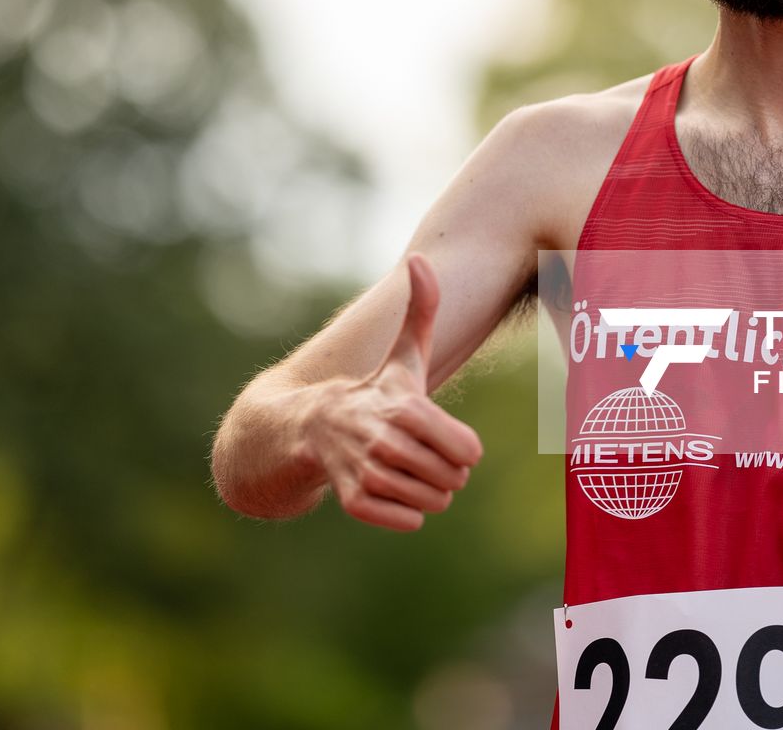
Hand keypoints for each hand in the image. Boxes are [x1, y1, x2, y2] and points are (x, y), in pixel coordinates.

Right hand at [309, 253, 484, 530]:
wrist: (313, 428)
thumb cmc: (375, 391)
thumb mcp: (404, 354)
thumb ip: (422, 309)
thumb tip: (421, 259)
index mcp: (405, 407)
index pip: (469, 451)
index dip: (462, 446)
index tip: (440, 433)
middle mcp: (385, 442)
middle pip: (453, 479)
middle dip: (445, 470)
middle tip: (419, 452)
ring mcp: (367, 474)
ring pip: (433, 503)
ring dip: (428, 491)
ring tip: (405, 468)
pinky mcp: (354, 503)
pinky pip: (407, 522)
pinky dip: (406, 513)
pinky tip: (391, 489)